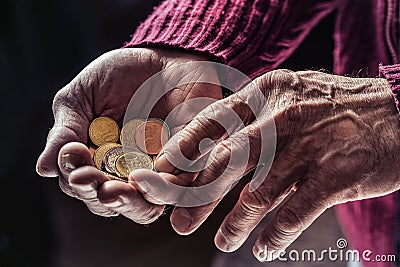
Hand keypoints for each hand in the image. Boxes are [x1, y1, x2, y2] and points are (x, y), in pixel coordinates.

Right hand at [36, 48, 221, 222]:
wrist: (165, 58)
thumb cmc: (120, 75)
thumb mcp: (82, 97)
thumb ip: (66, 130)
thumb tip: (44, 168)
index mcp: (98, 161)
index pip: (84, 186)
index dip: (78, 182)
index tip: (76, 167)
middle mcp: (127, 172)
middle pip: (114, 203)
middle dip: (103, 197)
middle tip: (97, 186)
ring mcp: (159, 171)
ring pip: (146, 206)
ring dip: (130, 202)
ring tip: (117, 190)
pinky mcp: (188, 164)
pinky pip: (179, 186)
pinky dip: (163, 186)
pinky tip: (148, 176)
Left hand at [147, 70, 399, 259]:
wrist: (398, 111)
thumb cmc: (332, 107)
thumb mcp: (287, 96)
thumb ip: (251, 117)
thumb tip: (210, 149)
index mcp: (265, 93)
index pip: (212, 123)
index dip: (182, 151)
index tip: (163, 177)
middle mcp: (282, 118)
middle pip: (226, 163)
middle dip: (198, 196)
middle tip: (179, 221)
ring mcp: (310, 148)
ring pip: (257, 195)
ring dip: (235, 224)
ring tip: (222, 241)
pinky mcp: (337, 176)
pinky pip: (294, 214)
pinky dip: (275, 235)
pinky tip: (264, 248)